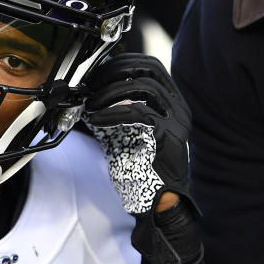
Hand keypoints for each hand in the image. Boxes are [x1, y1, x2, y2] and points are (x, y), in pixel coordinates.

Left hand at [83, 53, 190, 214]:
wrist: (157, 200)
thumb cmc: (139, 166)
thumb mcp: (123, 130)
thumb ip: (112, 109)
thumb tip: (85, 92)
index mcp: (170, 102)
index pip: (150, 66)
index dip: (122, 63)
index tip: (98, 70)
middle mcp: (178, 108)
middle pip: (150, 70)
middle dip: (116, 71)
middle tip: (91, 83)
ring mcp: (176, 121)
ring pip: (145, 88)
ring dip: (111, 91)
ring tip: (90, 103)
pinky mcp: (168, 137)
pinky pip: (139, 113)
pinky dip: (112, 112)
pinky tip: (96, 118)